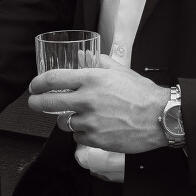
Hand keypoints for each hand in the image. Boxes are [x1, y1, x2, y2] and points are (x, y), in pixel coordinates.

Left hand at [28, 61, 169, 152]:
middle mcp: (87, 100)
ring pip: (64, 123)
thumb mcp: (121, 71)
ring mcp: (90, 121)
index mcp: (92, 79)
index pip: (53, 79)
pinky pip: (77, 137)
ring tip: (81, 116)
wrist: (161, 117)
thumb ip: (98, 62)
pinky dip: (82, 133)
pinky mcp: (95, 139)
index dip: (38, 83)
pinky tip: (94, 128)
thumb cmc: (143, 94)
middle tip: (35, 103)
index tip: (34, 86)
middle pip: (49, 103)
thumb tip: (82, 56)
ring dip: (67, 120)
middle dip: (36, 103)